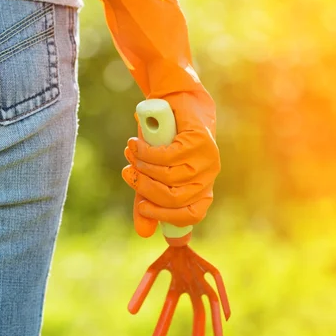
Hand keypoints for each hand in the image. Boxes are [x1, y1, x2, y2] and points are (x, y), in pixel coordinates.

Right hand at [122, 92, 220, 236]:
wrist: (176, 101)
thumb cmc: (164, 142)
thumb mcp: (153, 174)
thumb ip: (147, 201)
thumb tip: (144, 233)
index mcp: (200, 190)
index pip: (191, 216)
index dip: (166, 217)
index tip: (143, 207)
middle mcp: (207, 177)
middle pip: (175, 199)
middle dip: (146, 189)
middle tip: (129, 173)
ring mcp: (206, 159)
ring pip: (170, 178)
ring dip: (144, 166)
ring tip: (131, 152)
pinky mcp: (200, 141)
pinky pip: (168, 156)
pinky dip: (147, 152)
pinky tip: (137, 144)